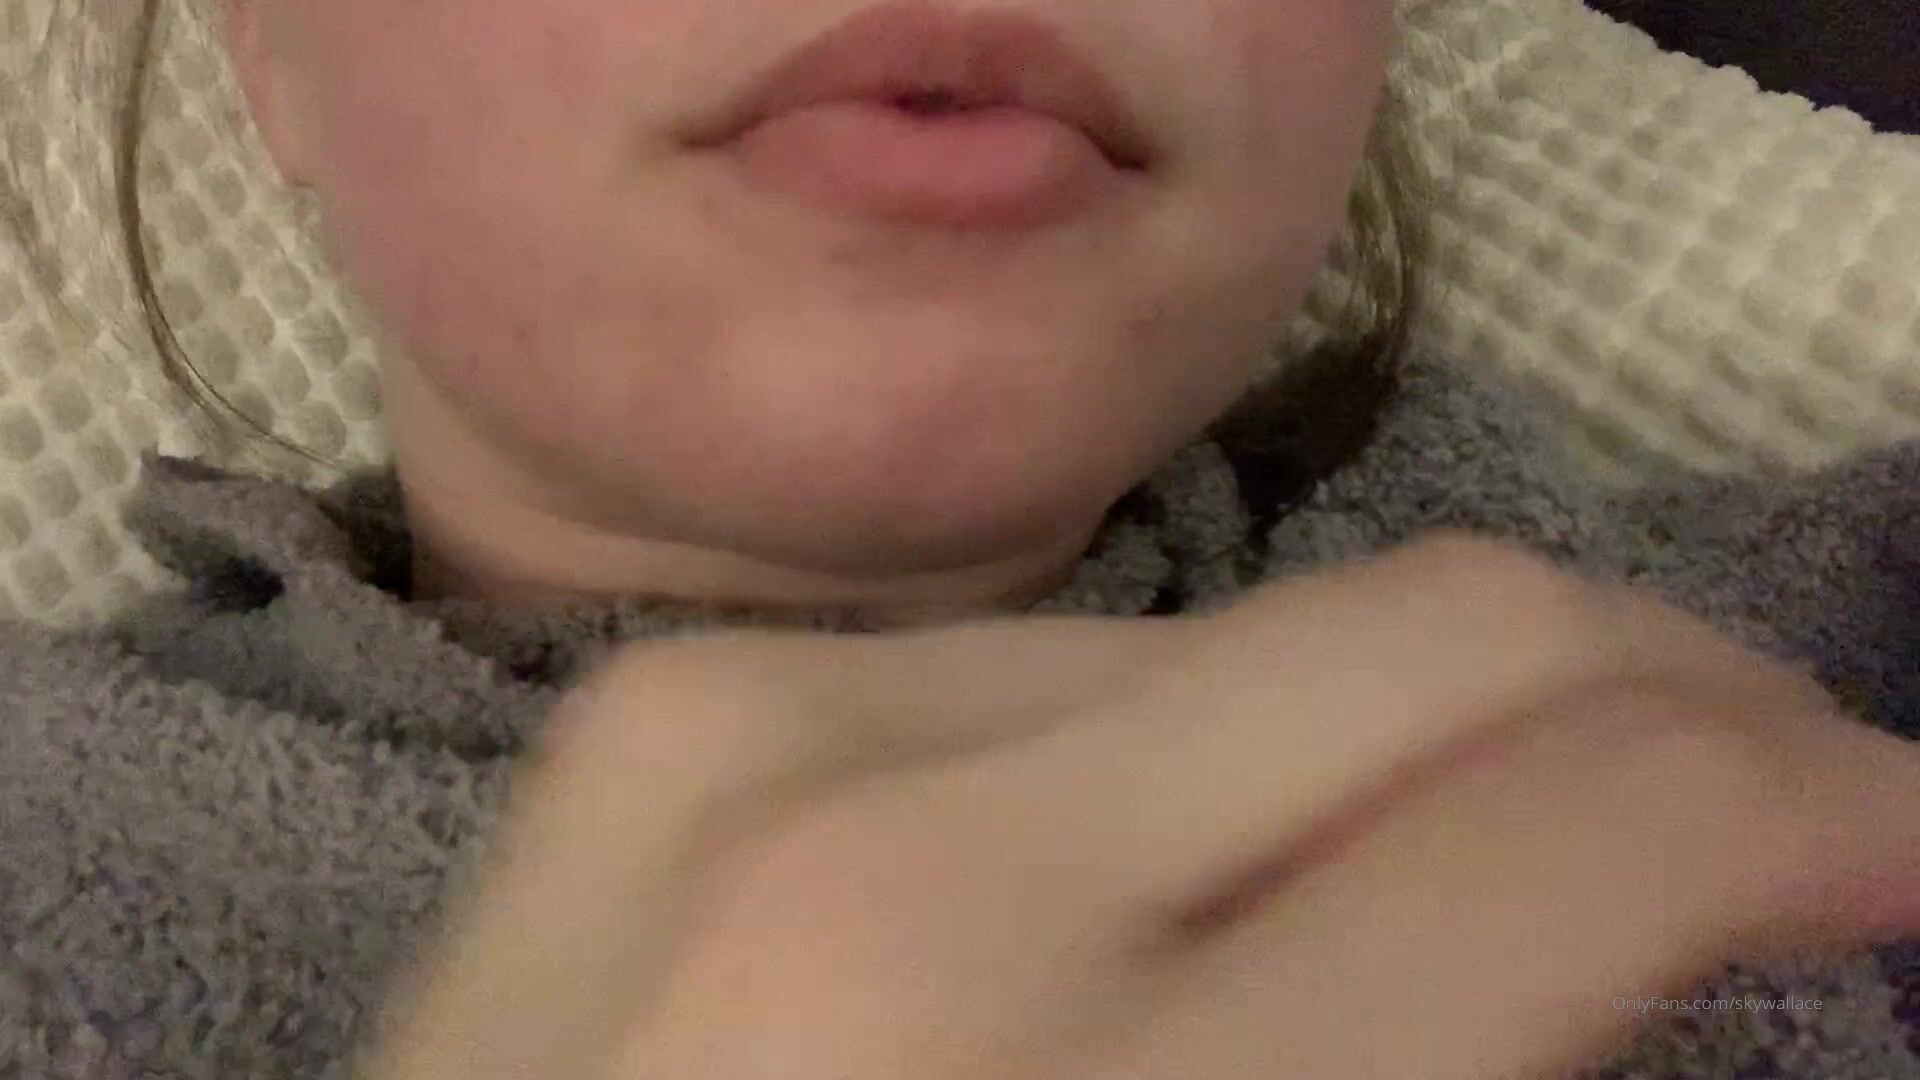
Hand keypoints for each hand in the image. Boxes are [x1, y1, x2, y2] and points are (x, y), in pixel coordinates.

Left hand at [361, 536, 1919, 1079]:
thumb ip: (1445, 1069)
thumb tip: (1636, 923)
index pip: (1596, 823)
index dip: (1826, 807)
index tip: (1899, 847)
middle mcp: (899, 857)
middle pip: (1451, 630)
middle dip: (1677, 703)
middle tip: (1769, 810)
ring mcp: (743, 741)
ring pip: (1256, 636)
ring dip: (1416, 742)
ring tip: (1448, 876)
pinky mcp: (659, 714)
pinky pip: (1040, 670)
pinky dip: (1179, 759)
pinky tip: (1172, 875)